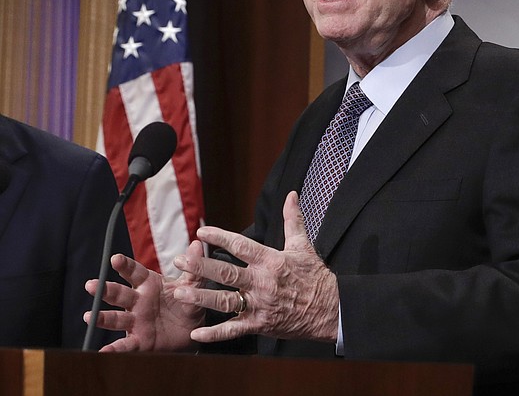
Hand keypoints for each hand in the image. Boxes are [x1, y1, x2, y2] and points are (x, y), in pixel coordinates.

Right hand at [84, 240, 205, 351]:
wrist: (192, 329)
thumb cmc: (186, 302)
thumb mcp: (192, 285)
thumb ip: (192, 269)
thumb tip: (198, 244)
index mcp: (149, 284)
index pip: (134, 272)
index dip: (125, 265)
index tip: (115, 259)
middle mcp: (138, 301)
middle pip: (119, 293)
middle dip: (105, 289)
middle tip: (91, 285)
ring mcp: (136, 321)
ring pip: (116, 318)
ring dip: (102, 317)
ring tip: (89, 316)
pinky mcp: (139, 340)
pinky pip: (125, 344)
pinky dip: (114, 348)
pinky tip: (103, 351)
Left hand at [172, 191, 338, 343]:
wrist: (330, 308)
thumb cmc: (315, 276)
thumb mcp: (303, 245)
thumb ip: (292, 219)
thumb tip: (291, 194)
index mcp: (271, 261)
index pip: (240, 246)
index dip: (220, 238)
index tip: (201, 231)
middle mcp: (262, 282)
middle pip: (226, 273)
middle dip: (200, 266)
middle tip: (178, 260)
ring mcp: (260, 305)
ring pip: (224, 301)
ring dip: (200, 297)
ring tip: (179, 292)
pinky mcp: (260, 324)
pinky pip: (234, 330)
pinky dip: (214, 334)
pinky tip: (196, 334)